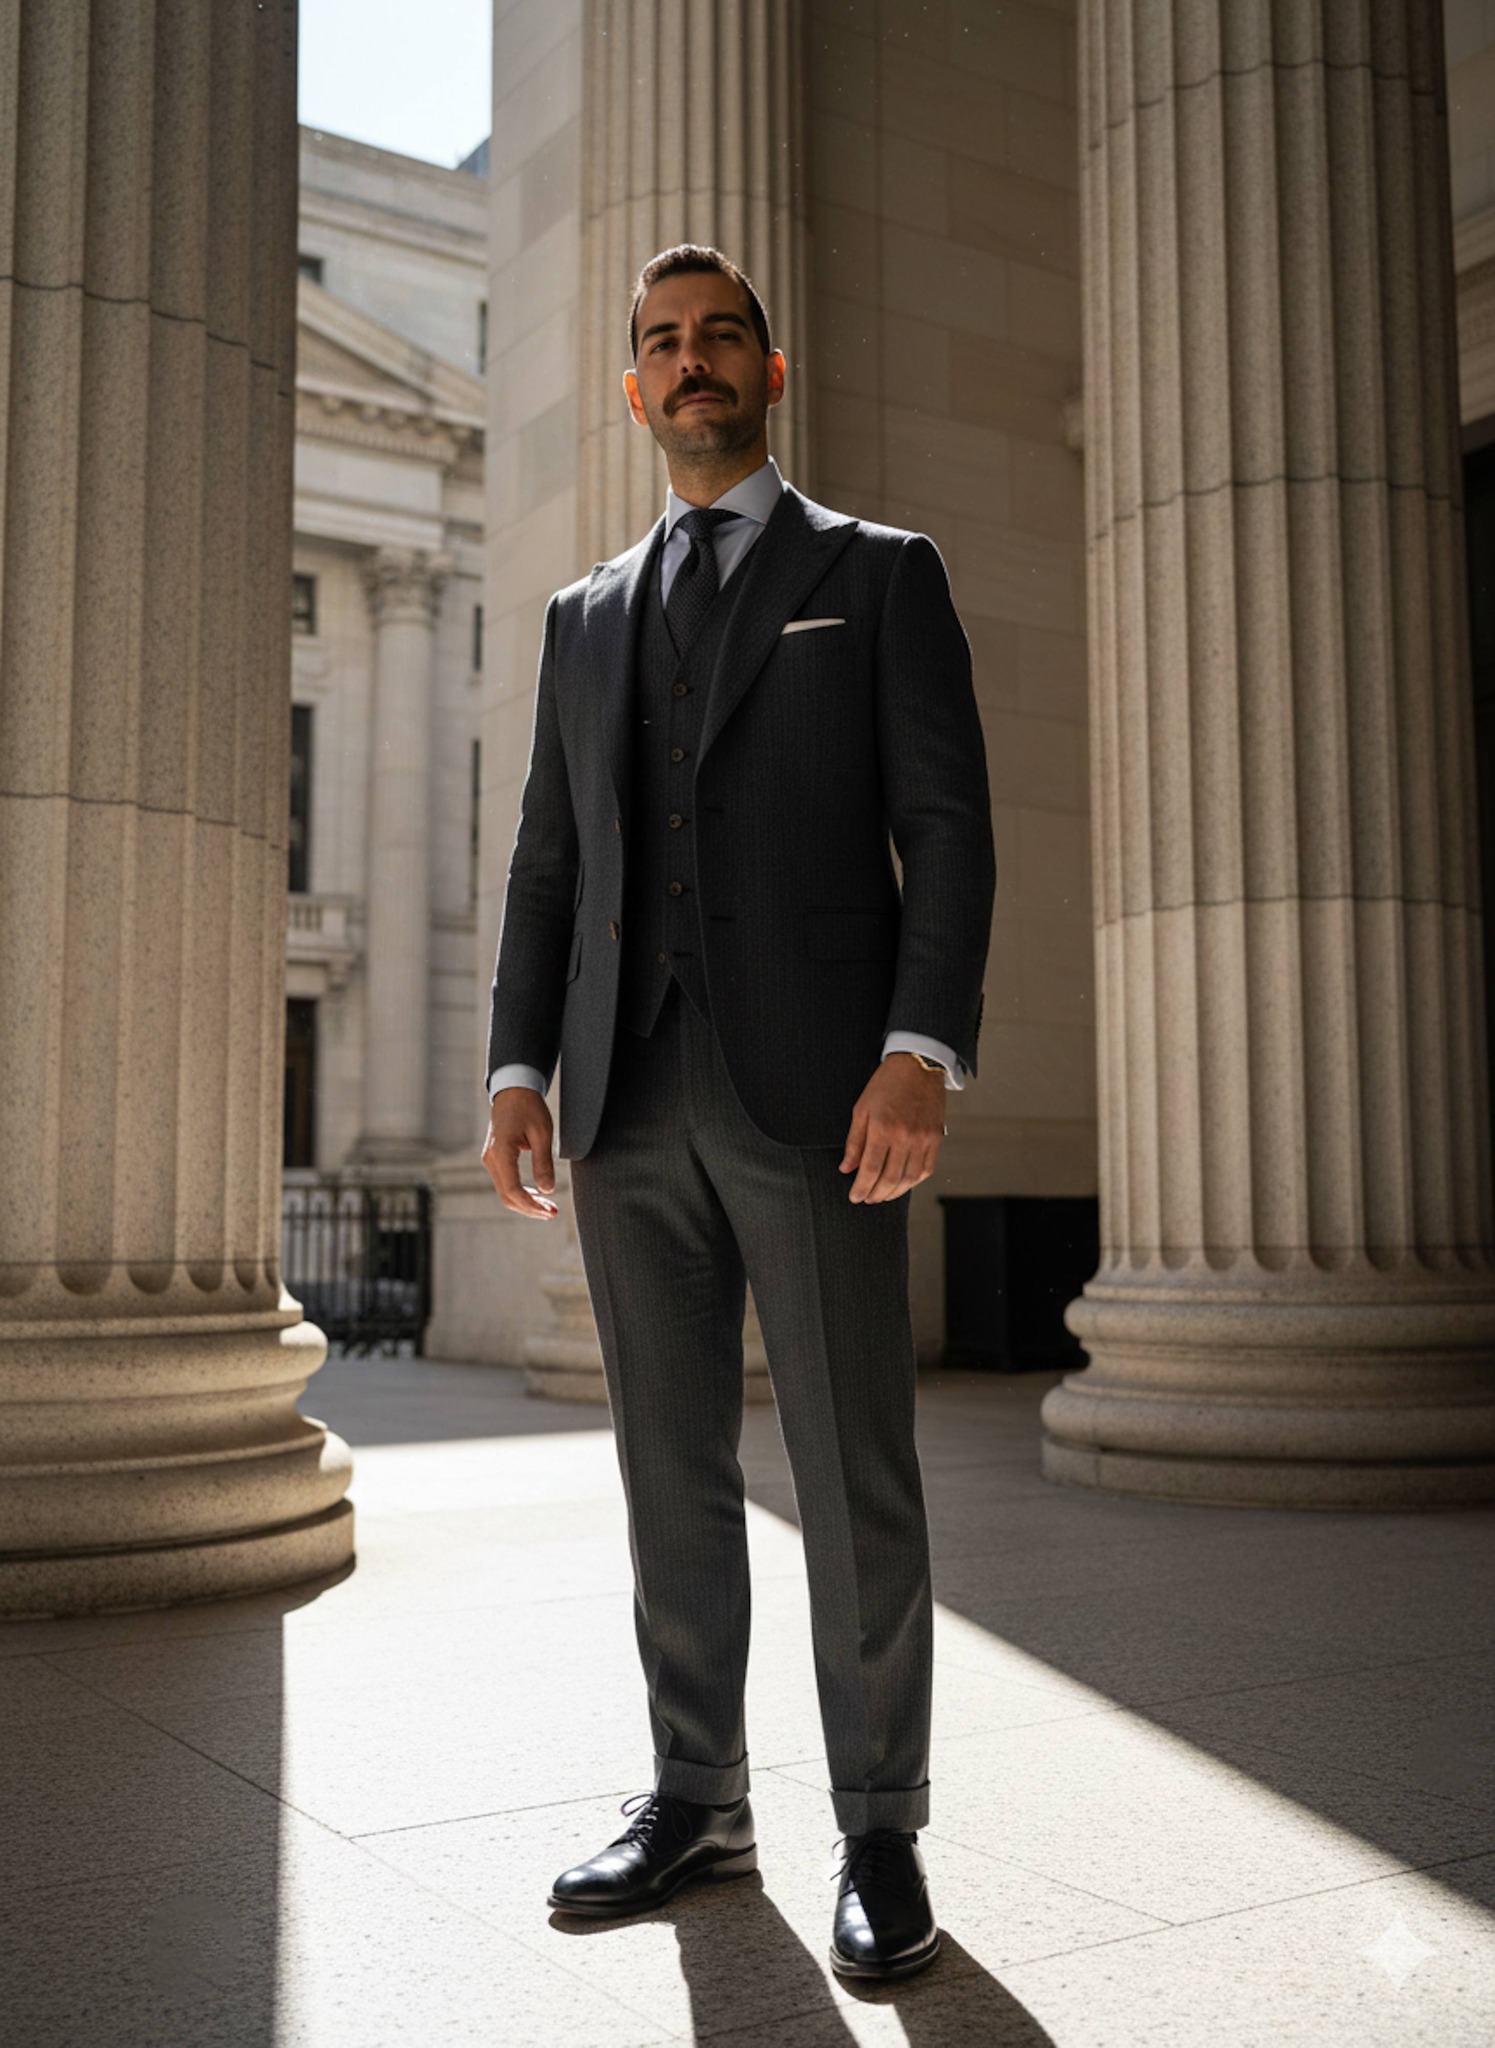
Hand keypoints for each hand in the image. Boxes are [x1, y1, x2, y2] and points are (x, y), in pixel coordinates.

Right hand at [482, 1087, 558, 1218]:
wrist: (513, 1091)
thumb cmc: (529, 1108)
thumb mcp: (542, 1133)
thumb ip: (543, 1162)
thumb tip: (547, 1190)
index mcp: (501, 1152)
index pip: (513, 1190)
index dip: (532, 1205)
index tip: (550, 1211)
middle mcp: (491, 1159)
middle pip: (507, 1196)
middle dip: (530, 1209)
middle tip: (553, 1213)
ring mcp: (490, 1159)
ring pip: (505, 1192)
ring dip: (526, 1203)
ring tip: (548, 1207)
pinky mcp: (495, 1158)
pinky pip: (505, 1183)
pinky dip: (520, 1193)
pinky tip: (537, 1196)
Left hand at [839, 1054, 946, 1202]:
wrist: (917, 1065)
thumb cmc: (886, 1084)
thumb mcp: (861, 1109)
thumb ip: (854, 1142)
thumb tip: (847, 1168)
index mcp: (882, 1129)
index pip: (870, 1170)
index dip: (861, 1188)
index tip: (854, 1197)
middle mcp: (905, 1137)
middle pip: (890, 1179)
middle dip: (876, 1194)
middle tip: (867, 1199)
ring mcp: (923, 1139)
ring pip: (909, 1179)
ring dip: (894, 1192)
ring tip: (882, 1195)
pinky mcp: (936, 1138)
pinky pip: (926, 1169)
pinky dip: (913, 1182)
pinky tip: (903, 1184)